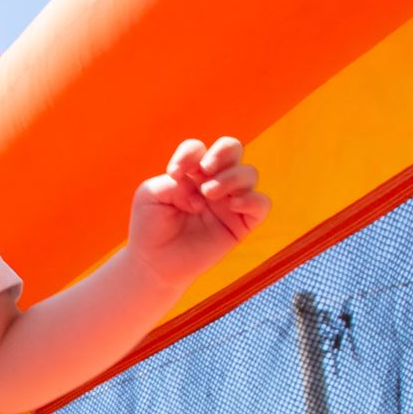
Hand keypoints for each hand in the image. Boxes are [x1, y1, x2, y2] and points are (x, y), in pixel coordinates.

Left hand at [128, 136, 268, 290]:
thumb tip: (204, 186)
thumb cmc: (150, 227)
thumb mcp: (150, 196)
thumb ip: (173, 180)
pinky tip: (232, 205)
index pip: (199, 149)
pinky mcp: (241, 224)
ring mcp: (230, 201)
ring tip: (208, 194)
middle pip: (232, 149)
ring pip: (249, 174)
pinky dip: (252, 200)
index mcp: (192, 173)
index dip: (189, 154)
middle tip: (205, 169)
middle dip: (222, 153)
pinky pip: (262, 204)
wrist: (154, 264)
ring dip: (231, 178)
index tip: (174, 173)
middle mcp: (214, 182)